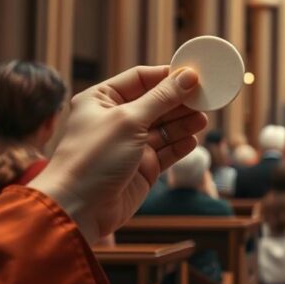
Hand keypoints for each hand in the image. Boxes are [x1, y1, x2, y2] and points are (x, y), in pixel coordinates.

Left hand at [30, 66, 207, 242]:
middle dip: (180, 101)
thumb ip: (162, 98)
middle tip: (205, 99)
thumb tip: (188, 76)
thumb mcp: (129, 120)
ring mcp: (131, 144)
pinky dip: (181, 145)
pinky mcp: (143, 166)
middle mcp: (117, 119)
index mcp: (102, 99)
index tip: (195, 75)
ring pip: (165, 127)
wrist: (79, 208)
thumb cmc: (93, 158)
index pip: (140, 78)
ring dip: (184, 123)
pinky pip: (168, 150)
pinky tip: (192, 140)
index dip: (167, 77)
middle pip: (157, 102)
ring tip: (202, 120)